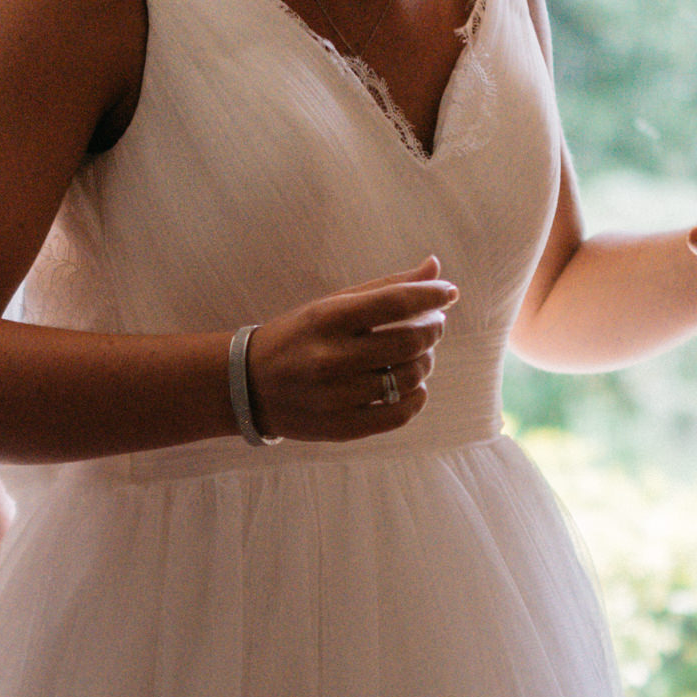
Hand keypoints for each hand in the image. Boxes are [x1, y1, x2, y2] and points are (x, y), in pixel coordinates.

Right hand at [250, 257, 458, 441]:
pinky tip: (413, 385)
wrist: (248, 386)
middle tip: (433, 324)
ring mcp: (335, 397)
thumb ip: (385, 288)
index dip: (431, 295)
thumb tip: (435, 268)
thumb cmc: (299, 337)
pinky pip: (400, 413)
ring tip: (418, 354)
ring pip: (410, 377)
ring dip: (426, 361)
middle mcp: (330, 359)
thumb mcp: (331, 305)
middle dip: (432, 329)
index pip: (395, 302)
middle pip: (409, 341)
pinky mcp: (341, 428)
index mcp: (326, 319)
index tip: (448, 292)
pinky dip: (417, 396)